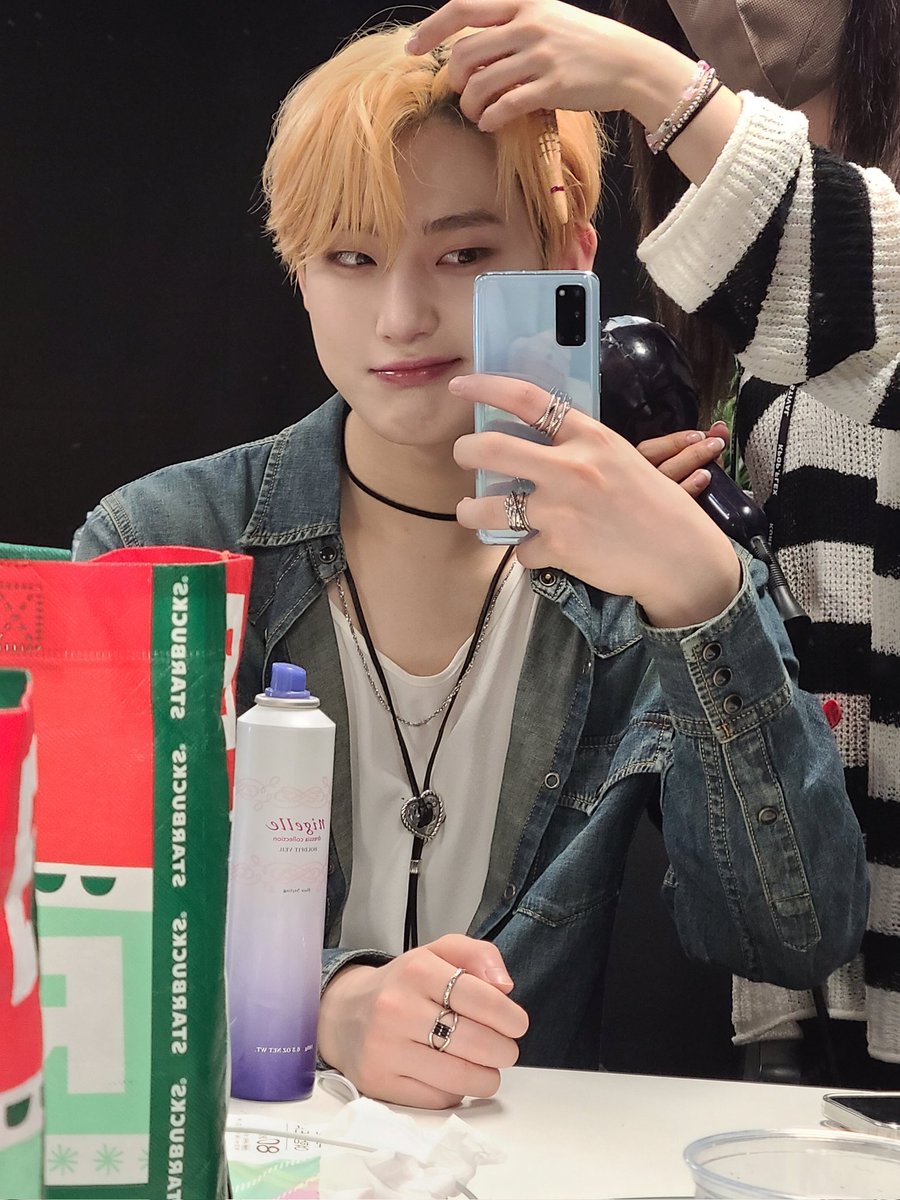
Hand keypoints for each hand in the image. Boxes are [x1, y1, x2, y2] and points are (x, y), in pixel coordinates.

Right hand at [317, 934, 527, 1108]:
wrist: (343, 1013)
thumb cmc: (402, 984)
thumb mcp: (437, 953)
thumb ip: (478, 955)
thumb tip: (505, 985)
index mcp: (416, 970)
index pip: (479, 997)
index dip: (508, 1016)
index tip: (517, 1024)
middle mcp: (397, 1008)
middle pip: (474, 1042)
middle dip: (503, 1050)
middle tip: (505, 1049)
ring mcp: (386, 1048)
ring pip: (459, 1077)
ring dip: (486, 1077)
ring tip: (486, 1067)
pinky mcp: (379, 1083)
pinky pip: (437, 1099)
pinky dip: (455, 1092)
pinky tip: (453, 1076)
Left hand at [408, 0, 742, 185]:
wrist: (630, 63)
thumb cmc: (586, 46)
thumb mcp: (549, 18)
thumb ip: (513, 24)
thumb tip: (472, 45)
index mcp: (524, 2)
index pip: (464, 8)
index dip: (432, 28)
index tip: (411, 48)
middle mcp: (528, 24)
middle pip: (465, 53)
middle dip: (454, 79)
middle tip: (461, 93)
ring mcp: (540, 55)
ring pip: (480, 83)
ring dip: (469, 105)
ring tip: (477, 113)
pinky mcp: (551, 87)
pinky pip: (503, 107)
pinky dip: (489, 119)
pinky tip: (491, 123)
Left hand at [451, 374, 741, 627]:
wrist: (679, 555)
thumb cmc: (655, 505)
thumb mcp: (622, 458)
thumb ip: (578, 448)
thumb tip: (532, 443)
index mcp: (590, 437)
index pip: (527, 399)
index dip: (486, 387)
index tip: (461, 385)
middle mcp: (569, 468)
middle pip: (490, 448)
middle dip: (464, 450)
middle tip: (464, 455)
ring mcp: (559, 509)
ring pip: (485, 507)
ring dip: (471, 510)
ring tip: (473, 510)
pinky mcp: (557, 548)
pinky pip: (521, 550)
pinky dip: (528, 552)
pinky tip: (544, 549)